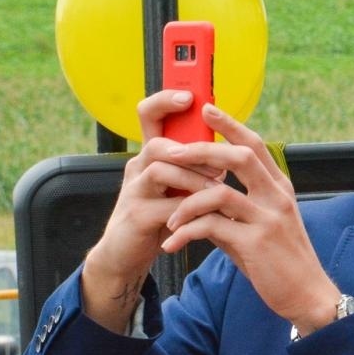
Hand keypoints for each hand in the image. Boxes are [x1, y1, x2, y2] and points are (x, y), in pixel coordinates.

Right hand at [81, 90, 224, 331]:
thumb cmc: (157, 219)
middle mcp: (138, 167)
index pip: (150, 114)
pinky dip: (190, 209)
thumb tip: (228, 150)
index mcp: (150, 156)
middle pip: (158, 142)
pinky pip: (167, 205)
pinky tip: (206, 215)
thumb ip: (193, 168)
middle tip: (220, 164)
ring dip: (194, 178)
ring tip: (216, 189)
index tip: (190, 97)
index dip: (165, 100)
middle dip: (192, 150)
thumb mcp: (176, 188)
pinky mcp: (136, 215)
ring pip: (162, 169)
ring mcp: (134, 190)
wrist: (125, 256)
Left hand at [159, 104, 339, 334]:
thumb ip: (233, 210)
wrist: (307, 297)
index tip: (207, 109)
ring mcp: (268, 219)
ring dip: (187, 201)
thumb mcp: (259, 229)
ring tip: (169, 217)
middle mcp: (276, 198)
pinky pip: (213, 226)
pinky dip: (188, 232)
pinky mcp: (256, 243)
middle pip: (239, 157)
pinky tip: (173, 243)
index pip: (255, 145)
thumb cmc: (281, 264)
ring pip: (220, 191)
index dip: (230, 125)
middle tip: (171, 152)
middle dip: (201, 150)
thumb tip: (200, 200)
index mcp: (279, 189)